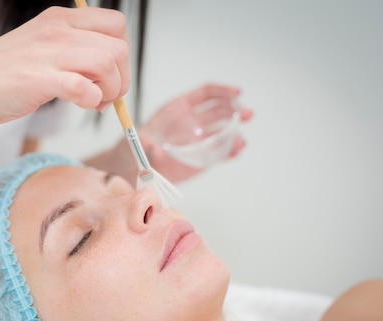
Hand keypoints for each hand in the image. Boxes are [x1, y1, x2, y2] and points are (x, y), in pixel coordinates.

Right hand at [0, 6, 129, 125]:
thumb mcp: (40, 49)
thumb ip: (72, 55)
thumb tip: (108, 79)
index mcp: (59, 20)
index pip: (116, 25)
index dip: (121, 54)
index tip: (110, 76)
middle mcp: (57, 31)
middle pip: (118, 47)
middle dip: (121, 78)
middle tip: (106, 96)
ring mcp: (47, 54)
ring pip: (107, 64)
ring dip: (110, 90)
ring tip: (96, 103)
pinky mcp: (38, 80)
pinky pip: (84, 88)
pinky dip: (92, 101)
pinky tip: (82, 105)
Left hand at [138, 83, 252, 182]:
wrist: (135, 167)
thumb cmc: (134, 147)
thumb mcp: (136, 142)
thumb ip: (145, 143)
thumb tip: (155, 151)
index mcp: (180, 108)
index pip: (206, 93)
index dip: (223, 90)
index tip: (237, 92)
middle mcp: (193, 121)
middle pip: (220, 110)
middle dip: (236, 110)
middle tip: (248, 114)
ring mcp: (199, 139)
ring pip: (223, 131)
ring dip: (235, 133)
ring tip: (240, 142)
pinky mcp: (201, 157)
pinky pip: (220, 152)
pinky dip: (230, 151)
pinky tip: (236, 151)